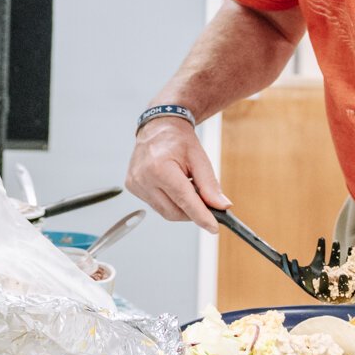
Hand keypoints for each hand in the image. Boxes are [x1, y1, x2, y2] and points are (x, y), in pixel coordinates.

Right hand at [124, 117, 228, 231]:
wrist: (159, 127)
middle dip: (192, 212)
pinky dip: (169, 202)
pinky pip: (156, 205)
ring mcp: (135, 183)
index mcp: (159, 168)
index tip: (213, 227)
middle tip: (205, 203)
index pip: (185, 200)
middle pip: (174, 211)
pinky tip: (173, 187)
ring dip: (181, 207)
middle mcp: (143, 177)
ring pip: (165, 211)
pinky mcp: (132, 187)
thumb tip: (221, 206)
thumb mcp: (199, 159)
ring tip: (187, 188)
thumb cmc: (178, 140)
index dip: (201, 216)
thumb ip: (210, 185)